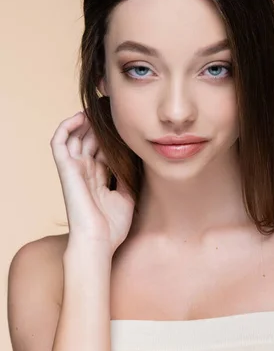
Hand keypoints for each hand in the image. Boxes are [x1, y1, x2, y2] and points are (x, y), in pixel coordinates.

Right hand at [50, 111, 134, 253]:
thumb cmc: (112, 227)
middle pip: (89, 140)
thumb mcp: (127, 196)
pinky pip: (59, 142)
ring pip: (75, 137)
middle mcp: (85, 172)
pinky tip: (79, 117)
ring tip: (97, 109)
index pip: (102, 150)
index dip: (111, 135)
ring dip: (84, 122)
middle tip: (112, 109)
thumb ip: (129, 177)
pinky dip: (66, 127)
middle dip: (99, 125)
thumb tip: (138, 159)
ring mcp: (74, 170)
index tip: (125, 122)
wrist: (98, 241)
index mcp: (98, 178)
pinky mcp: (65, 170)